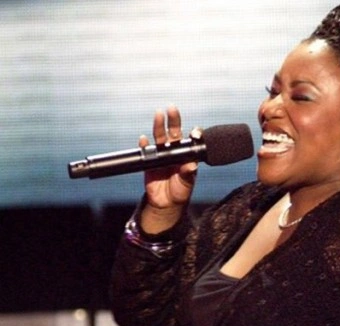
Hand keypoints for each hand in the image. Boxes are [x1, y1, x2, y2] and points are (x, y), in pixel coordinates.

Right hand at [139, 105, 197, 232]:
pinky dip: (144, 144)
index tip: (195, 131)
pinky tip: (143, 139)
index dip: (194, 133)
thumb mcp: (187, 184)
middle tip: (172, 108)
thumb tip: (191, 166)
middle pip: (173, 132)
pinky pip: (146, 150)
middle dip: (173, 120)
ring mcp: (161, 155)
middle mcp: (174, 151)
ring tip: (158, 114)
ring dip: (158, 126)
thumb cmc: (180, 191)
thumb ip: (188, 174)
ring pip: (160, 137)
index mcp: (186, 154)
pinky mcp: (149, 161)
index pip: (190, 139)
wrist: (166, 203)